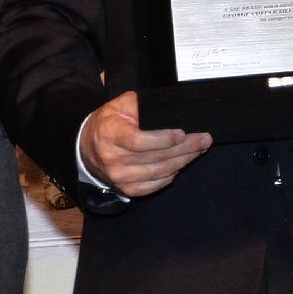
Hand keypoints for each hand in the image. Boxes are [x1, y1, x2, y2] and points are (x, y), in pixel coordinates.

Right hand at [81, 91, 210, 197]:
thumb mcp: (117, 106)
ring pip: (160, 172)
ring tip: (199, 149)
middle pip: (156, 157)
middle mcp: (113, 159)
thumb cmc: (108, 125)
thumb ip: (137, 103)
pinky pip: (156, 184)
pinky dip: (172, 174)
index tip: (182, 133)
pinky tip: (182, 163)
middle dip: (185, 148)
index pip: (139, 141)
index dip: (163, 139)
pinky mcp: (128, 190)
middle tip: (204, 139)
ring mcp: (120, 178)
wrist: (88, 150)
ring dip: (184, 160)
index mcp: (110, 134)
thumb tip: (163, 105)